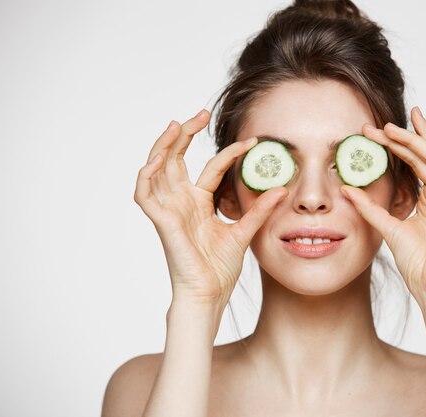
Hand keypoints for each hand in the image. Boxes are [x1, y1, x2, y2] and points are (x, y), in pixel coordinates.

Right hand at [134, 109, 287, 305]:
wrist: (209, 294)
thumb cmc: (219, 268)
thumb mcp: (244, 232)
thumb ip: (259, 210)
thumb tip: (281, 189)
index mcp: (199, 203)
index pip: (211, 168)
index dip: (228, 152)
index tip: (251, 141)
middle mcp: (181, 202)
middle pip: (177, 159)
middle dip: (185, 135)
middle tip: (200, 114)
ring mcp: (169, 210)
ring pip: (157, 169)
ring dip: (163, 145)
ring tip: (177, 124)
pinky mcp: (161, 221)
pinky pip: (144, 194)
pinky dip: (146, 174)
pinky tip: (158, 158)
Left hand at [339, 107, 425, 310]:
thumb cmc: (417, 263)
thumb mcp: (386, 228)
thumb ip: (370, 207)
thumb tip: (346, 188)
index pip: (410, 164)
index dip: (392, 147)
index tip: (370, 135)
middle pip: (423, 156)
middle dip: (402, 137)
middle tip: (378, 124)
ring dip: (417, 139)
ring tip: (393, 127)